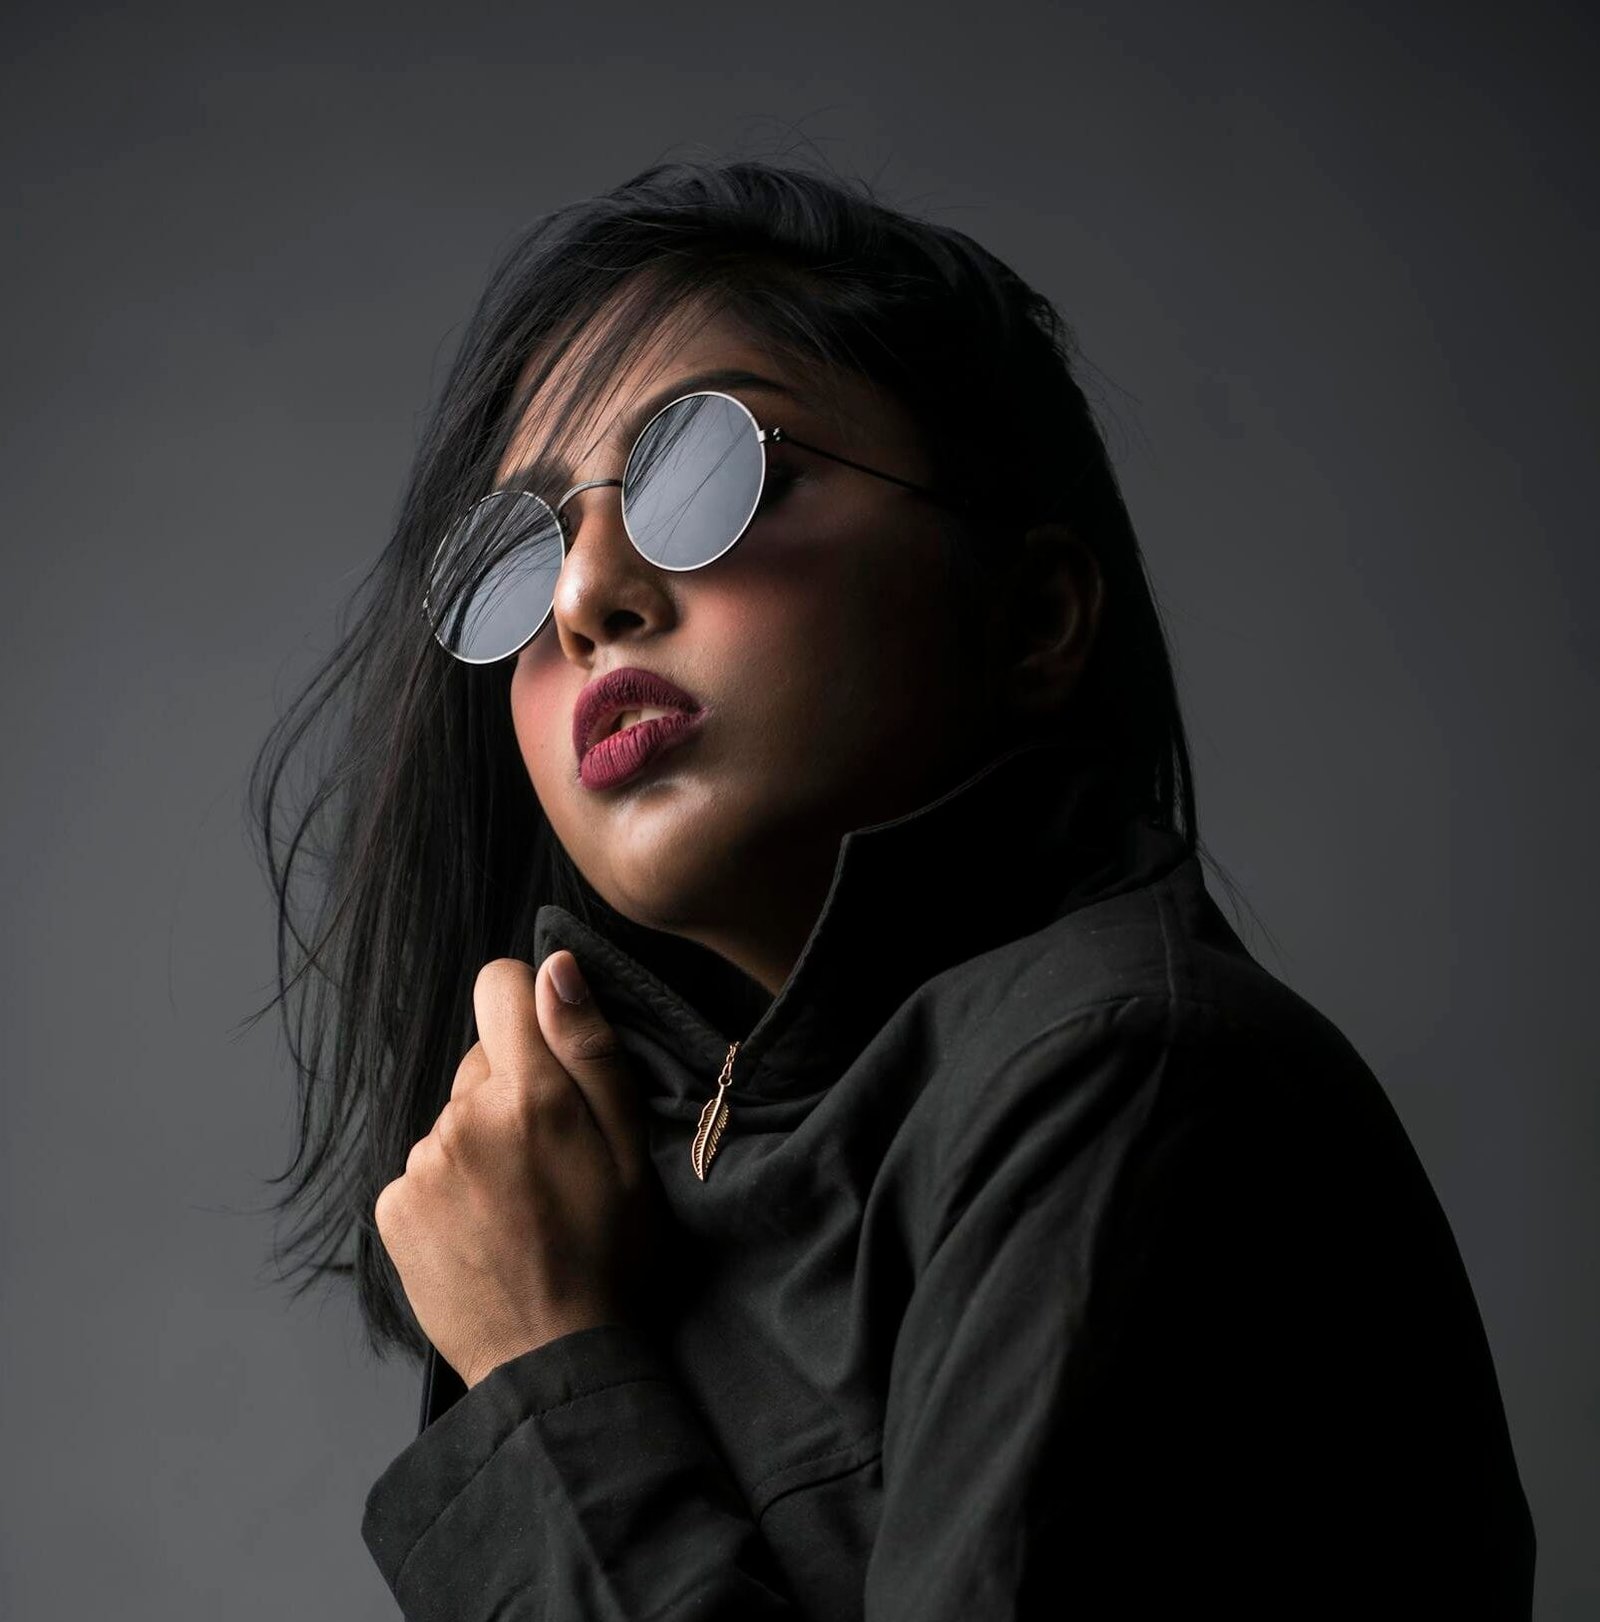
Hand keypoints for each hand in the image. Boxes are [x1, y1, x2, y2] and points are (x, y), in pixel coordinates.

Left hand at [374, 952, 658, 1388]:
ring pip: (455, 1119)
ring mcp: (420, 1165)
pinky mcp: (392, 1207)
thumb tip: (554, 968)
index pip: (500, 986)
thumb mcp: (630, 1149)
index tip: (550, 1056)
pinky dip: (452, 1188)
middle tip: (551, 1162)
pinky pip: (426, 1167)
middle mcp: (462, 1119)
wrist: (551, 1360)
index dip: (529, 1009)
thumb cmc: (608, 1253)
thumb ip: (589, 1050)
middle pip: (481, 1063)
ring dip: (483, 1145)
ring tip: (520, 1207)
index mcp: (528, 1096)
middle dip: (513, 1094)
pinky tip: (485, 1230)